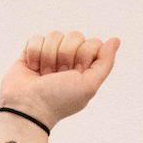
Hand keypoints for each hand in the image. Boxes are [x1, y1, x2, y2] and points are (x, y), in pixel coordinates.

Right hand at [0, 31, 118, 129]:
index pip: (93, 43)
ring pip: (55, 35)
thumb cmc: (58, 101)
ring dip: (48, 56)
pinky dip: (34, 54)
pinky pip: (36, 38)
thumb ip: (105, 63)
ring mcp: (49, 56)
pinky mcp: (31, 53)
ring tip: (44, 74)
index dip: (84, 55)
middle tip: (57, 75)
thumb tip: (115, 40)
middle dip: (65, 55)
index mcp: (84, 68)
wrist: (27, 107)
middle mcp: (68, 60)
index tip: (75, 72)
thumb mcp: (89, 85)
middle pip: (75, 35)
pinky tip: (33, 69)